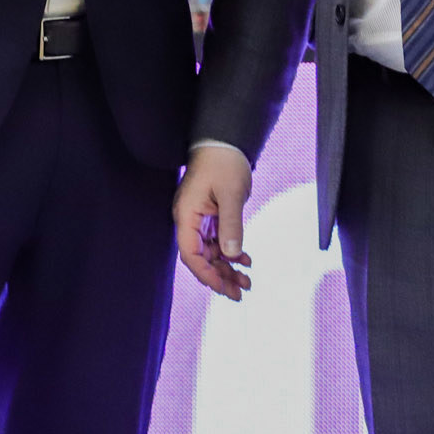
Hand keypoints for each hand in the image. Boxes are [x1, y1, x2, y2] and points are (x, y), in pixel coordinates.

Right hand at [174, 144, 253, 299]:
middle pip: (201, 258)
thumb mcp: (231, 194)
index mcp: (187, 215)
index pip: (191, 254)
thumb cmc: (223, 162)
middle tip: (240, 293)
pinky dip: (231, 252)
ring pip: (210, 252)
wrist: (223, 140)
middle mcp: (189, 220)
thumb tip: (232, 253)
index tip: (224, 287)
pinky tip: (245, 260)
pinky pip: (217, 240)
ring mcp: (198, 218)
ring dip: (227, 267)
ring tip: (246, 282)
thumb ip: (231, 224)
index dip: (206, 274)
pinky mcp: (209, 215)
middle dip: (220, 276)